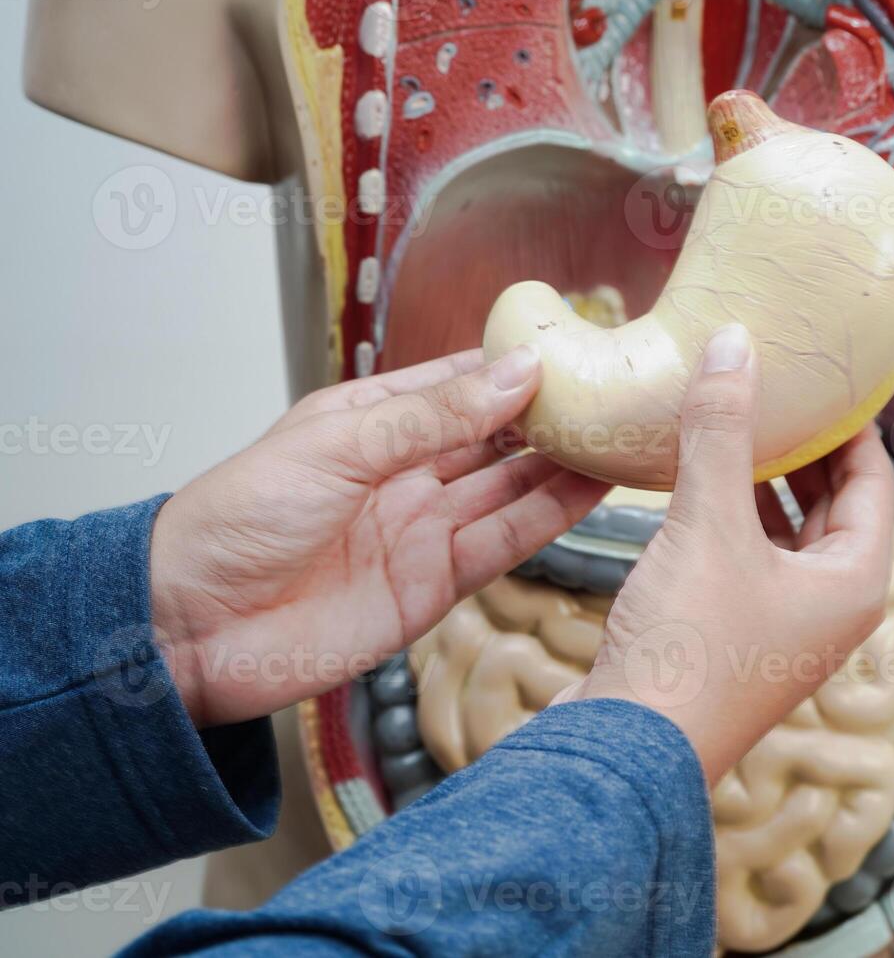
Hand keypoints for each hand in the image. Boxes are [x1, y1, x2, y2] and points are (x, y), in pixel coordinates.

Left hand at [150, 348, 610, 726]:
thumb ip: (434, 416)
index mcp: (371, 420)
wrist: (193, 628)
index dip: (511, 365)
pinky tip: (594, 488)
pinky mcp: (436, 585)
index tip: (573, 343)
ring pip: (512, 487)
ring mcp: (424, 528)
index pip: (457, 383)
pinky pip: (506, 543)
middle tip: (614, 390)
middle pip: (495, 435)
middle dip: (551, 413)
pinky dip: (552, 516)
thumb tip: (518, 372)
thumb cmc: (237, 520)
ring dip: (564, 463)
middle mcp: (406, 471)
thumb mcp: (338, 445)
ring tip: (622, 433)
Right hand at [555, 325, 893, 780]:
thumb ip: (722, 430)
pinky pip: (747, 559)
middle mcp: (829, 609)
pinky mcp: (734, 639)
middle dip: (803, 449)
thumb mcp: (708, 524)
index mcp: (853, 584)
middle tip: (773, 387)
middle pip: (832, 508)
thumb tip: (735, 343)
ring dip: (761, 482)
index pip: (872, 481)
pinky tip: (692, 484)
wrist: (627, 749)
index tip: (823, 374)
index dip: (850, 424)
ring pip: (785, 534)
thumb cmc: (688, 644)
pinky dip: (729, 518)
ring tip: (731, 421)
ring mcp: (782, 629)